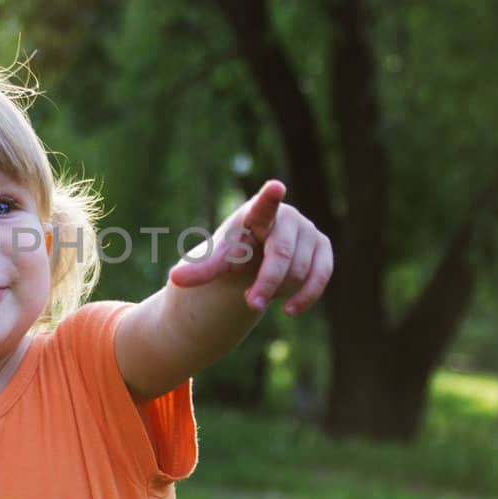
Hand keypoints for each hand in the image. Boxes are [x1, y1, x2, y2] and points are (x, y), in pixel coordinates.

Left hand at [168, 180, 333, 315]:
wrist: (257, 257)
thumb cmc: (234, 254)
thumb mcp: (216, 262)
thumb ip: (200, 270)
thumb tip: (174, 279)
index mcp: (255, 214)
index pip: (262, 206)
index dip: (269, 198)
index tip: (275, 188)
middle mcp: (287, 217)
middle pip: (281, 255)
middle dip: (266, 283)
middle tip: (250, 304)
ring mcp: (308, 230)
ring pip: (299, 270)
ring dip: (279, 290)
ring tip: (263, 291)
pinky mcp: (323, 248)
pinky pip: (320, 277)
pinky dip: (305, 297)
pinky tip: (288, 310)